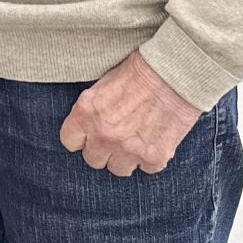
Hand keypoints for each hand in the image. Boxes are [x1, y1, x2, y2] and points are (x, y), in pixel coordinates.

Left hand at [58, 50, 202, 176]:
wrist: (174, 74)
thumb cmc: (138, 73)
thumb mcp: (102, 85)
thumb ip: (91, 111)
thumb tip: (88, 128)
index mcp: (86, 113)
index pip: (69, 141)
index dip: (81, 137)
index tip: (90, 134)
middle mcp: (104, 134)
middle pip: (92, 159)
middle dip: (102, 149)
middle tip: (115, 136)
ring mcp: (129, 149)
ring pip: (118, 169)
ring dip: (125, 157)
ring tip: (135, 141)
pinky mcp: (154, 157)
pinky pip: (146, 169)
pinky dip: (150, 158)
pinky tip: (153, 141)